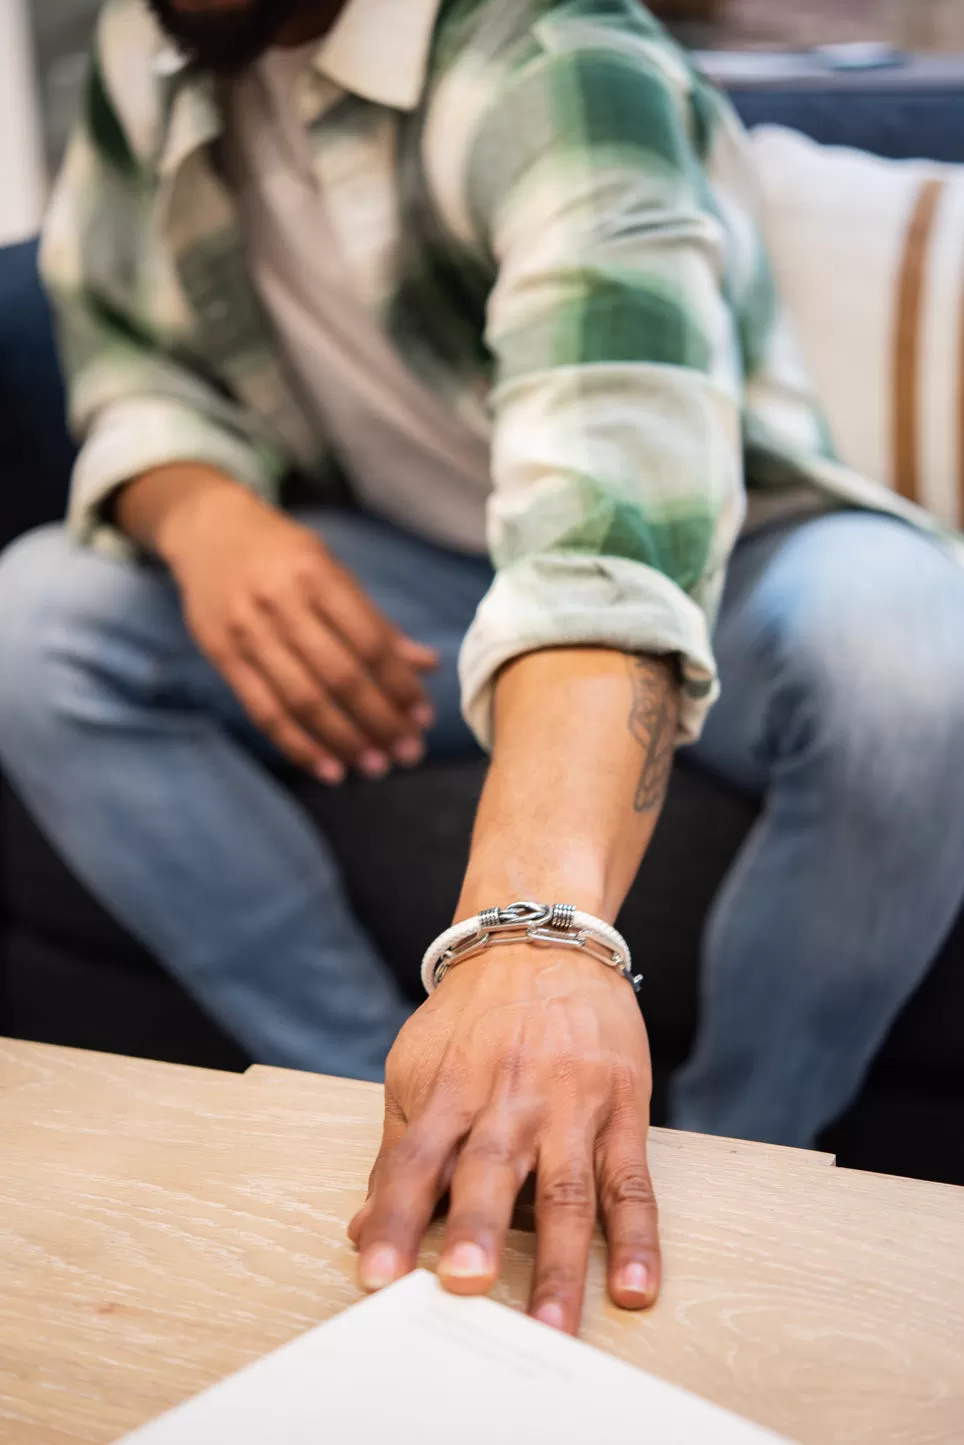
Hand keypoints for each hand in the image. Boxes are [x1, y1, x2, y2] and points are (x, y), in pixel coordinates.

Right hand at [158, 481, 438, 781]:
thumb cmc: (284, 554)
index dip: (399, 685)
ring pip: (302, 700)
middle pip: (339, 676)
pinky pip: (264, 712)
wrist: (208, 532)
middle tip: (409, 753)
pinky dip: (298, 746)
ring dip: (344, 741)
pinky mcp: (222, 657)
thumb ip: (376, 621)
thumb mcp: (333, 571)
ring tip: (375, 767)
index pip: (369, 642)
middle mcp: (281, 604)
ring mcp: (247, 632)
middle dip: (380, 721)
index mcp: (317, 576)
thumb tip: (427, 665)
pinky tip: (328, 768)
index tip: (424, 717)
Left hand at [348, 949, 659, 1334]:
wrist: (541, 940)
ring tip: (552, 1325)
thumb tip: (364, 1230)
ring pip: (566, 1190)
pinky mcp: (622, 1109)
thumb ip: (398, 1151)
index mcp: (449, 1091)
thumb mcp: (418, 1067)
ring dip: (560, 1261)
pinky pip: (630, 1182)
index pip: (414, 1161)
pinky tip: (634, 1286)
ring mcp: (570, 1105)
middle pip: (490, 1171)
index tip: (376, 1275)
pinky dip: (637, 1238)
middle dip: (478, 1230)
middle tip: (465, 1287)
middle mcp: (508, 1099)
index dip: (396, 1220)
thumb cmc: (473, 1018)